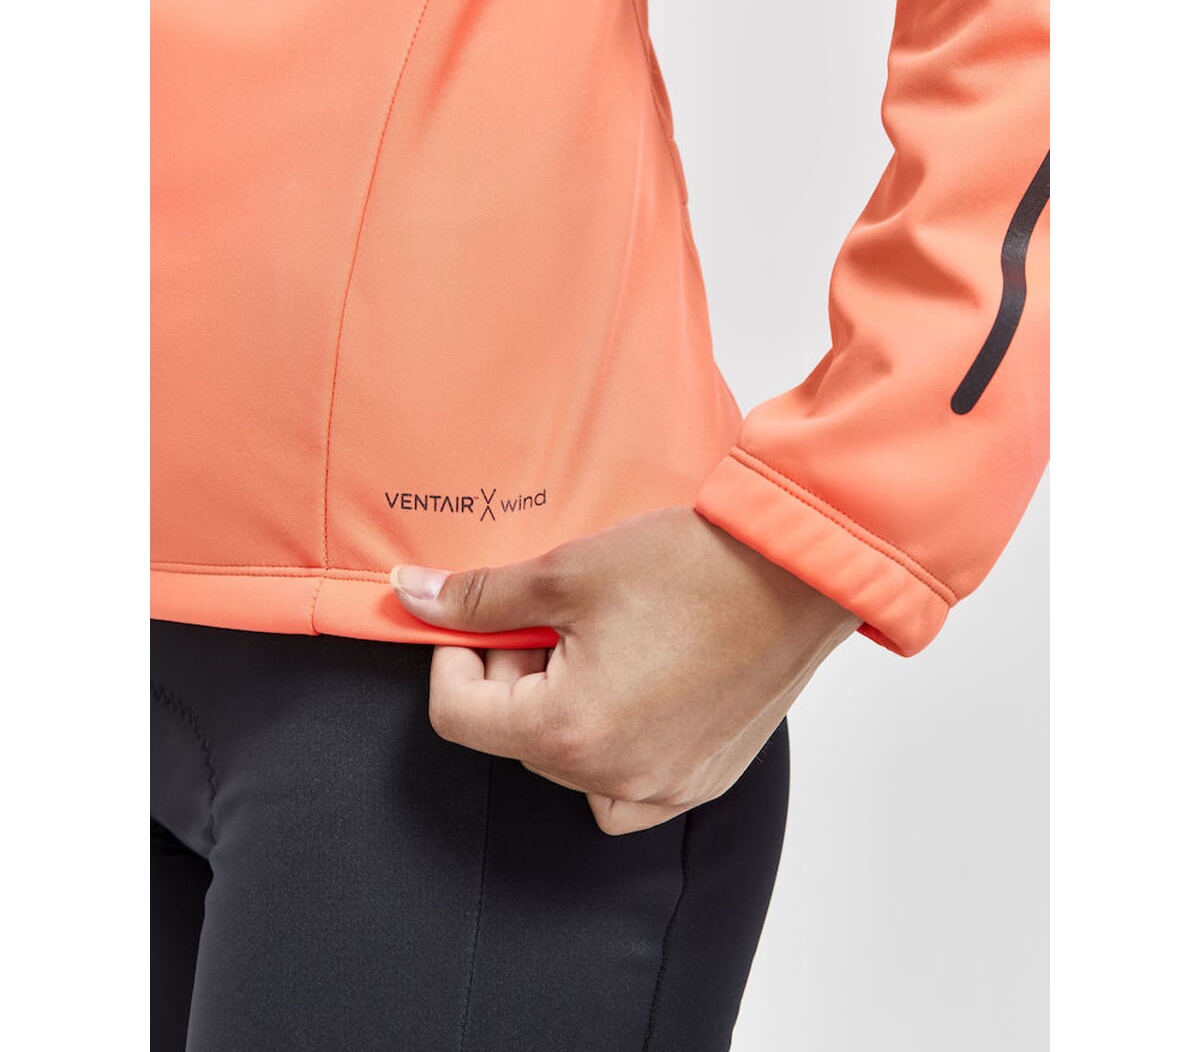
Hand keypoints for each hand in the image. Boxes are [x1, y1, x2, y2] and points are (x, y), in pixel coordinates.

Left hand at [390, 506, 859, 834]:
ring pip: (569, 765)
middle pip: (516, 740)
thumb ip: (481, 597)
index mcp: (569, 731)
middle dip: (513, 676)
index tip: (476, 622)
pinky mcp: (704, 780)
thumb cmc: (695, 567)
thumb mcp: (570, 572)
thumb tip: (414, 598)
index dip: (453, 659)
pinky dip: (610, 750)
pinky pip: (629, 789)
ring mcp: (666, 787)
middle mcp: (615, 778)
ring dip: (560, 712)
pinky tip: (629, 692)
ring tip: (591, 648)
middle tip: (547, 618)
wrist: (799, 571)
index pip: (459, 717)